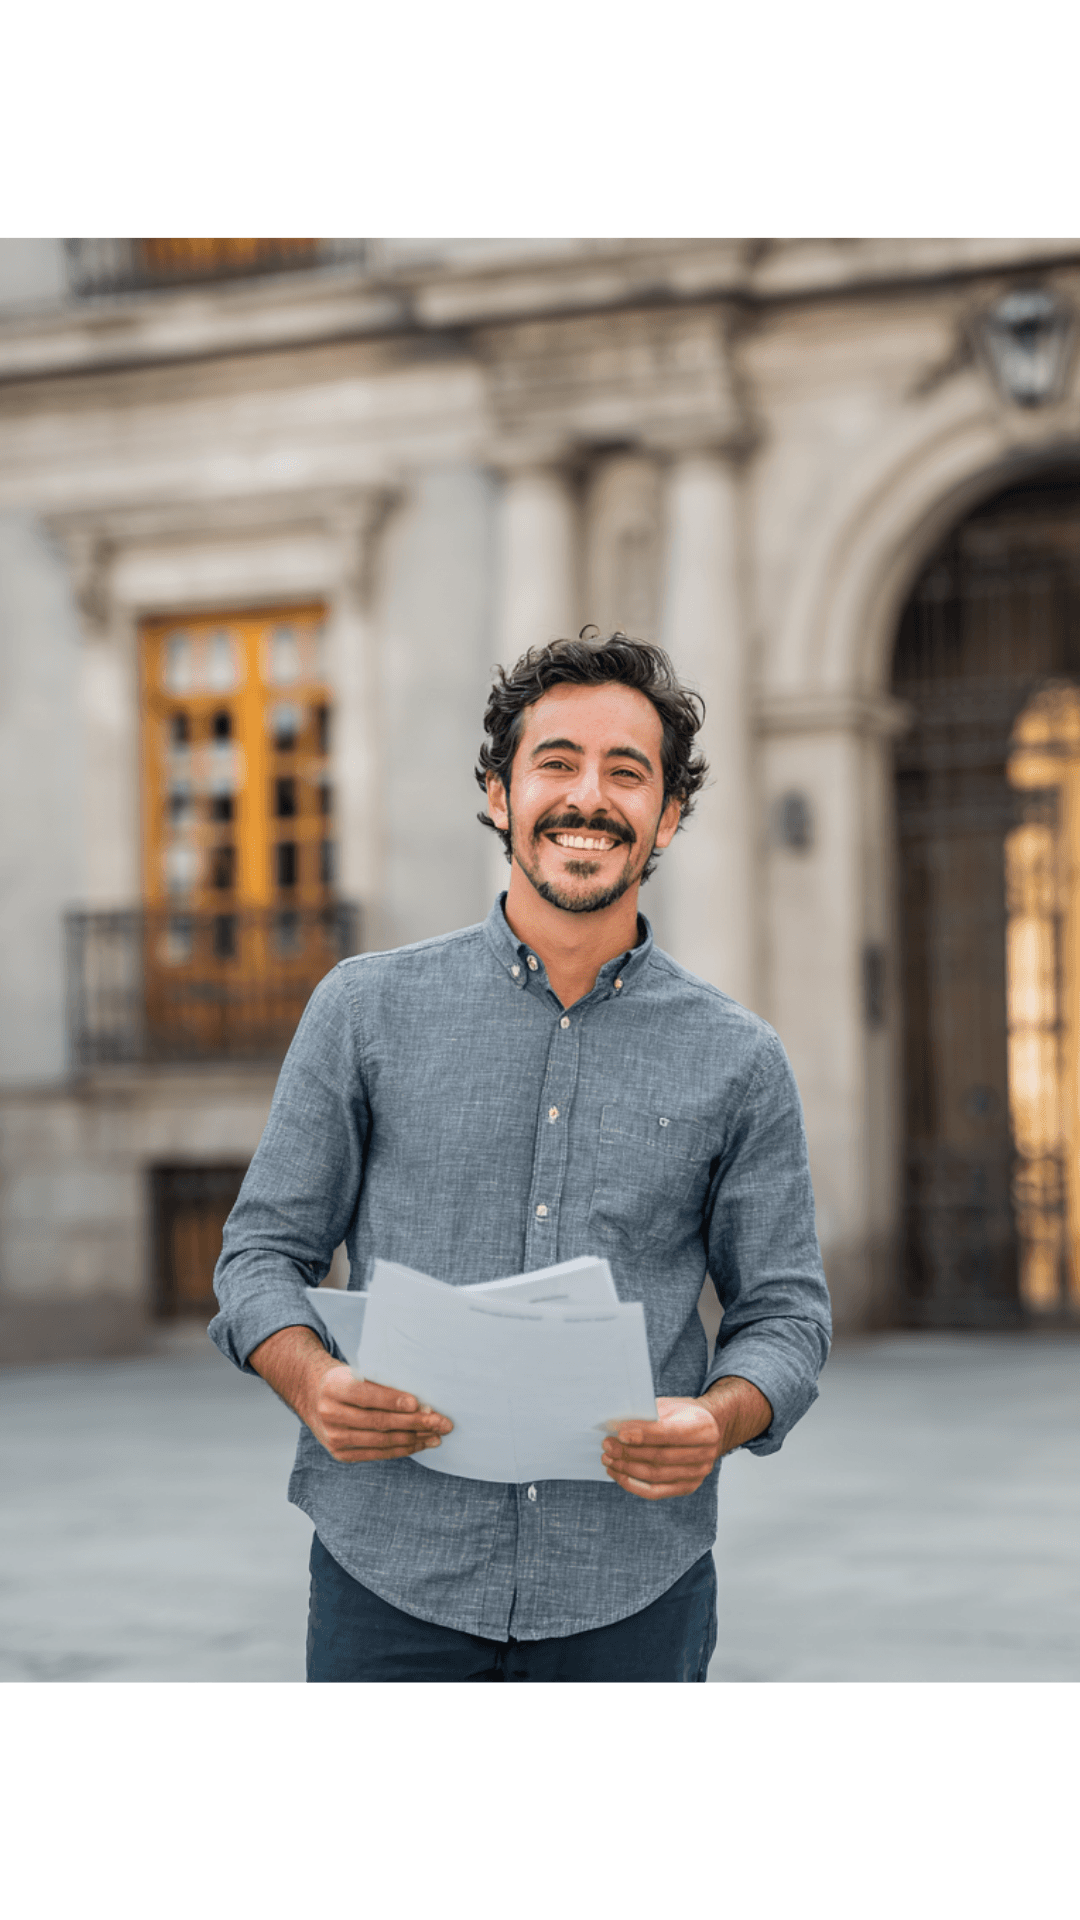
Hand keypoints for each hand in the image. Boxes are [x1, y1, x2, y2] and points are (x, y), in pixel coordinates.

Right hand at [248, 1325, 452, 1462]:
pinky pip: (377, 1454)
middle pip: (379, 1422)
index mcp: (334, 1387)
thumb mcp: (355, 1370)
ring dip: (414, 1439)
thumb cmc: (344, 1379)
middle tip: (442, 1422)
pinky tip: (419, 1444)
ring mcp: (333, 1438)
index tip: (419, 1403)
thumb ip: (380, 1380)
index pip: (367, 1394)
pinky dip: (401, 1450)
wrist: (312, 1395)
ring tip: (437, 1435)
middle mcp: (330, 1414)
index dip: (393, 1399)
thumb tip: (420, 1396)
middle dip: (416, 1423)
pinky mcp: (340, 1454)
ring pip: (382, 1441)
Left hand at [601, 1376, 771, 1500]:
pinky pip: (655, 1491)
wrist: (707, 1429)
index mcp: (703, 1427)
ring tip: (608, 1459)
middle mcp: (706, 1453)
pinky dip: (633, 1484)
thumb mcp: (669, 1406)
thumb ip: (648, 1415)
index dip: (644, 1434)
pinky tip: (617, 1474)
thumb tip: (616, 1426)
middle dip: (629, 1452)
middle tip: (607, 1445)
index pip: (670, 1433)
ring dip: (627, 1468)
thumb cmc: (681, 1414)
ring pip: (656, 1475)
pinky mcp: (688, 1487)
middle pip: (660, 1457)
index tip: (620, 1433)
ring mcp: (698, 1473)